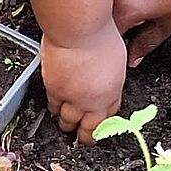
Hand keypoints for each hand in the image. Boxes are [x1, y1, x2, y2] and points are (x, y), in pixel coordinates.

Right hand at [38, 22, 130, 138]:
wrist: (78, 31)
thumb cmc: (100, 35)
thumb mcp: (116, 56)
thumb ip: (110, 73)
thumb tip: (104, 77)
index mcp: (112, 92)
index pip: (110, 114)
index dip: (105, 122)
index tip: (102, 125)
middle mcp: (93, 101)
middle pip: (89, 127)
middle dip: (86, 135)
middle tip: (83, 139)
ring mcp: (72, 98)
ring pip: (68, 120)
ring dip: (67, 125)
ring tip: (66, 128)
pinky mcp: (54, 91)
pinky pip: (54, 106)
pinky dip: (55, 109)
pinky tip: (54, 111)